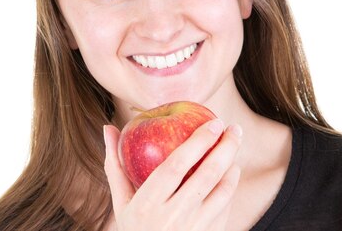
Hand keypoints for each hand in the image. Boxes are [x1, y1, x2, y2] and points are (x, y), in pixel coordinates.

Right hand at [103, 119, 242, 230]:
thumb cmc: (134, 228)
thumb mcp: (121, 202)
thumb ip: (115, 166)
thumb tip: (108, 128)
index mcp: (147, 204)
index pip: (176, 166)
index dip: (198, 142)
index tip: (213, 122)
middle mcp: (172, 218)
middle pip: (206, 176)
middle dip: (225, 147)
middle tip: (233, 128)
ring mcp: (194, 229)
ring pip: (222, 192)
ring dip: (232, 165)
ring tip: (234, 143)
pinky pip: (225, 208)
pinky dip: (231, 186)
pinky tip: (231, 171)